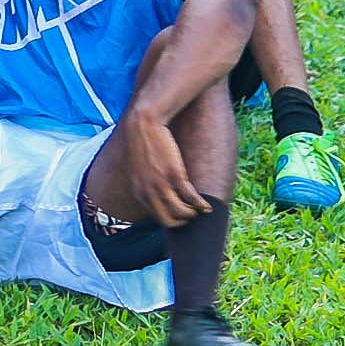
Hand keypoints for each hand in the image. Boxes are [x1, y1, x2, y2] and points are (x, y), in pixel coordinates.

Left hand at [114, 110, 208, 228]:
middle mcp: (149, 192)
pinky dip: (202, 205)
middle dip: (182, 221)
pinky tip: (207, 206)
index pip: (157, 217)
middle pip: (169, 220)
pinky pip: (192, 198)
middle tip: (191, 215)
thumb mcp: (137, 169)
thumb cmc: (142, 144)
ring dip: (193, 213)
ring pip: (182, 212)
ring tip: (200, 209)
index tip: (180, 215)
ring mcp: (162, 185)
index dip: (171, 219)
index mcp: (139, 192)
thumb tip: (156, 194)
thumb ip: (144, 184)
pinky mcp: (175, 175)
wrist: (143, 124)